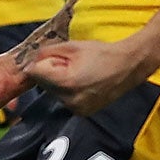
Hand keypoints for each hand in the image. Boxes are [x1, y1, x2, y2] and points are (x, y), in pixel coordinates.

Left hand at [22, 37, 151, 115]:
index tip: (54, 58)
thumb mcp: (71, 46)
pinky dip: (69, 91)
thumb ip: (46, 52)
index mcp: (66, 81)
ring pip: (53, 93)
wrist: (128, 66)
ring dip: (59, 83)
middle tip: (71, 65)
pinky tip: (84, 83)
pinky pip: (65, 100)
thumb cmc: (102, 54)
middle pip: (42, 84)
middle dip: (51, 73)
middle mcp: (69, 99)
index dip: (42, 63)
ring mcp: (76, 108)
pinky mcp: (82, 112)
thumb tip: (31, 61)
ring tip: (79, 73)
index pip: (35, 73)